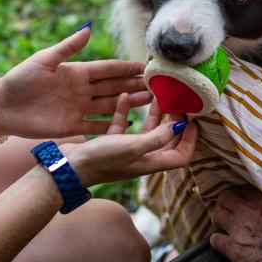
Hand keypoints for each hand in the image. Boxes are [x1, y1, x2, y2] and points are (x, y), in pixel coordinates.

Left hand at [0, 27, 152, 138]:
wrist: (2, 107)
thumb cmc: (20, 79)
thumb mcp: (44, 59)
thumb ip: (68, 47)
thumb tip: (89, 28)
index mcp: (77, 72)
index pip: (108, 69)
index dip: (126, 67)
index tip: (145, 65)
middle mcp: (81, 90)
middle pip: (114, 87)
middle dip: (135, 85)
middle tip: (157, 85)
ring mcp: (78, 108)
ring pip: (110, 106)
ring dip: (129, 104)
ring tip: (150, 101)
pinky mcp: (72, 126)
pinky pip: (96, 126)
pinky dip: (112, 125)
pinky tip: (129, 124)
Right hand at [61, 94, 196, 186]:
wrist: (69, 167)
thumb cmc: (102, 160)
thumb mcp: (134, 147)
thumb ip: (158, 137)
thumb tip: (179, 127)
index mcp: (151, 163)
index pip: (180, 156)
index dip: (189, 141)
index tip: (192, 121)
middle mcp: (141, 158)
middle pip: (165, 140)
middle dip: (173, 122)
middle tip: (177, 101)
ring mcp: (126, 151)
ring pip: (146, 130)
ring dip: (152, 114)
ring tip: (156, 93)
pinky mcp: (110, 143)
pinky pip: (122, 126)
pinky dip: (125, 112)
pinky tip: (125, 97)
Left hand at [209, 186, 261, 261]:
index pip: (242, 189)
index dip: (239, 197)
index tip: (240, 203)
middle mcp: (247, 212)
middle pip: (224, 198)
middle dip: (224, 206)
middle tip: (229, 215)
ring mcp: (238, 229)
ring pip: (216, 216)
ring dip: (220, 222)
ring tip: (225, 229)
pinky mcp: (232, 248)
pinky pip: (215, 239)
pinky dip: (218, 241)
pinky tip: (225, 245)